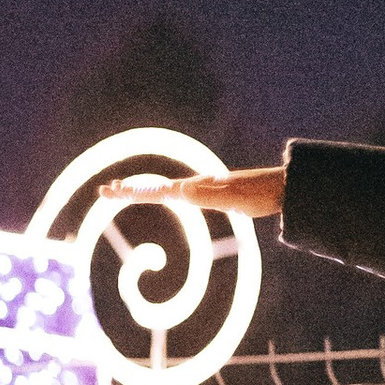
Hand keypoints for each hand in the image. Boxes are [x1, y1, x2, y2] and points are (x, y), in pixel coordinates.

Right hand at [107, 165, 285, 218]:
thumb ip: (208, 195)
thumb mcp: (231, 198)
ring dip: (142, 190)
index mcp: (195, 188)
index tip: (110, 191)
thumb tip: (180, 191)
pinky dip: (163, 194)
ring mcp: (203, 189)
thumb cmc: (258, 196)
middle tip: (105, 190)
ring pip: (165, 189)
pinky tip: (165, 195)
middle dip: (129, 190)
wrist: (280, 189)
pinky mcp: (212, 194)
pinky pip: (179, 194)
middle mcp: (195, 185)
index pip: (156, 190)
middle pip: (155, 187)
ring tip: (123, 190)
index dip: (132, 192)